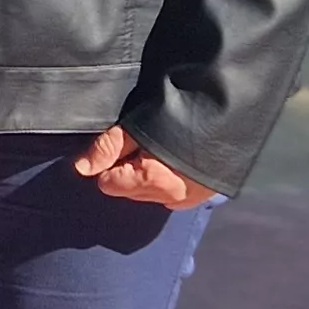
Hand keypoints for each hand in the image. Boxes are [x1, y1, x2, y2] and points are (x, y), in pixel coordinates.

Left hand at [74, 126, 217, 209]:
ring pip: (151, 195)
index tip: (125, 144)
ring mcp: (190, 199)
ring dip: (149, 177)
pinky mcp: (204, 196)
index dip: (111, 162)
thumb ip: (108, 148)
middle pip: (129, 191)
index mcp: (152, 181)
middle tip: (145, 144)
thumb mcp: (136, 125)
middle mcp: (171, 198)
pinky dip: (168, 181)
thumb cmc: (180, 113)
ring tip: (163, 149)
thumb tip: (81, 169)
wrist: (227, 108)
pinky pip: (173, 195)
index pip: (109, 184)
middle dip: (129, 170)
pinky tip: (177, 160)